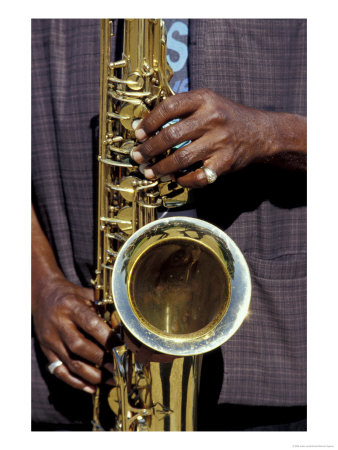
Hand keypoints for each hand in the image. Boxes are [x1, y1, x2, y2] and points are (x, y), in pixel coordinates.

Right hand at [32, 275, 114, 392]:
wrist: (41, 295)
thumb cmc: (70, 294)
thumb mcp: (86, 293)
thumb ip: (104, 307)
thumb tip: (123, 325)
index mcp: (70, 306)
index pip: (90, 324)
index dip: (106, 337)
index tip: (122, 346)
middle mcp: (58, 324)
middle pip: (79, 347)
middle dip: (101, 360)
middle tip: (119, 367)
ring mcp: (50, 340)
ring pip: (70, 363)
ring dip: (93, 376)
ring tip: (111, 380)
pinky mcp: (46, 351)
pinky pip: (59, 371)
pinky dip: (76, 382)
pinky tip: (92, 387)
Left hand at [131, 88, 305, 186]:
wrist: (260, 133)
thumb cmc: (226, 117)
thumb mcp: (208, 101)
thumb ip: (182, 108)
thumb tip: (146, 126)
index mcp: (204, 99)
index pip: (169, 107)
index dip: (149, 122)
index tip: (138, 134)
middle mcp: (212, 118)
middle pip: (171, 135)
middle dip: (149, 149)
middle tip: (138, 157)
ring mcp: (220, 141)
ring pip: (181, 158)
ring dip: (161, 168)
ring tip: (150, 172)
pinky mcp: (225, 162)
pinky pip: (198, 176)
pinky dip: (184, 180)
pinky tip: (176, 178)